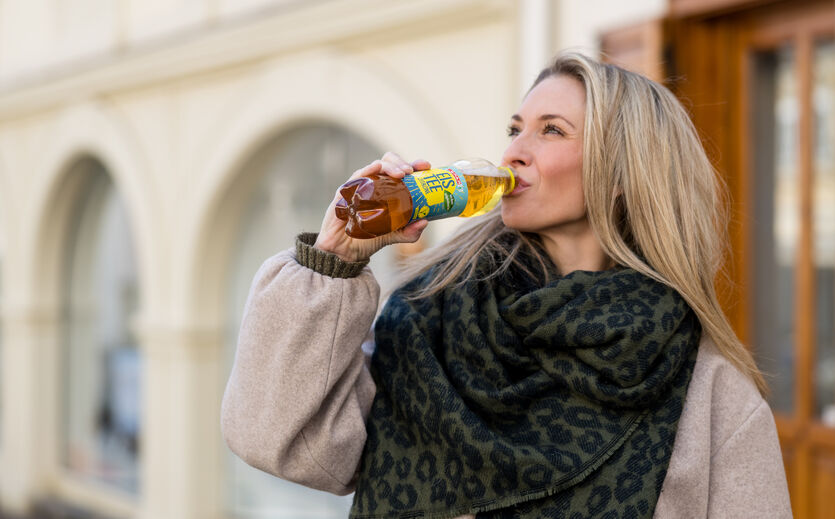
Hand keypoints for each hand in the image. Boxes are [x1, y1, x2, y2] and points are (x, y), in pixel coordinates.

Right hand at [314, 152, 430, 261]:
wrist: (345, 251)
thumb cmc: (368, 239)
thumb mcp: (394, 236)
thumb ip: (410, 232)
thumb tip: (425, 222)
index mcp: (388, 190)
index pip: (402, 171)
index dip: (414, 165)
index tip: (426, 166)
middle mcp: (375, 184)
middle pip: (389, 162)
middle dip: (402, 162)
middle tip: (411, 171)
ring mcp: (360, 186)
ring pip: (375, 166)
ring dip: (390, 166)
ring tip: (401, 174)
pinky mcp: (346, 191)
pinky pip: (357, 176)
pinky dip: (369, 169)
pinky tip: (377, 167)